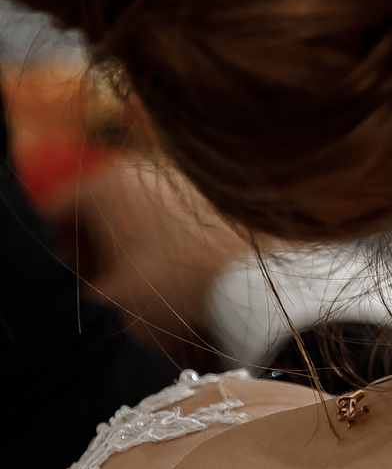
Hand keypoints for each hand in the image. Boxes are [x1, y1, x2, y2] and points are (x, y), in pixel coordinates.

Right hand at [45, 159, 244, 364]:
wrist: (257, 286)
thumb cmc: (173, 292)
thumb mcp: (115, 298)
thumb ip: (94, 284)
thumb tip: (98, 282)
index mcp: (100, 188)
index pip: (58, 210)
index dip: (66, 245)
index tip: (83, 273)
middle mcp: (137, 169)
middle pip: (101, 203)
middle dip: (102, 239)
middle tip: (113, 275)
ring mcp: (179, 176)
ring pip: (141, 204)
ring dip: (138, 235)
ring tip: (153, 273)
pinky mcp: (214, 191)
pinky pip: (176, 209)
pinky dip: (172, 231)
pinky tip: (188, 263)